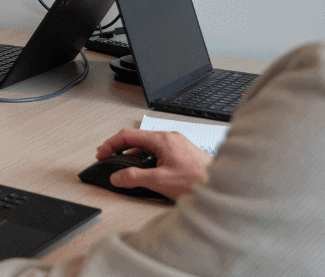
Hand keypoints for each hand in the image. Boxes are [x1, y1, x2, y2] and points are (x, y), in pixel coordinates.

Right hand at [95, 128, 211, 200]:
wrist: (222, 188)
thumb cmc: (198, 182)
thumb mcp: (159, 181)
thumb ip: (134, 178)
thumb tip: (117, 177)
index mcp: (163, 139)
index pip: (128, 135)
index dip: (110, 144)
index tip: (101, 153)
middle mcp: (170, 138)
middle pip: (137, 138)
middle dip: (120, 148)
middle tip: (108, 157)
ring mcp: (177, 144)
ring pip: (148, 145)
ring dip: (133, 154)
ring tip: (125, 166)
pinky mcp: (182, 153)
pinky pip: (158, 150)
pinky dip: (146, 158)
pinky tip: (145, 170)